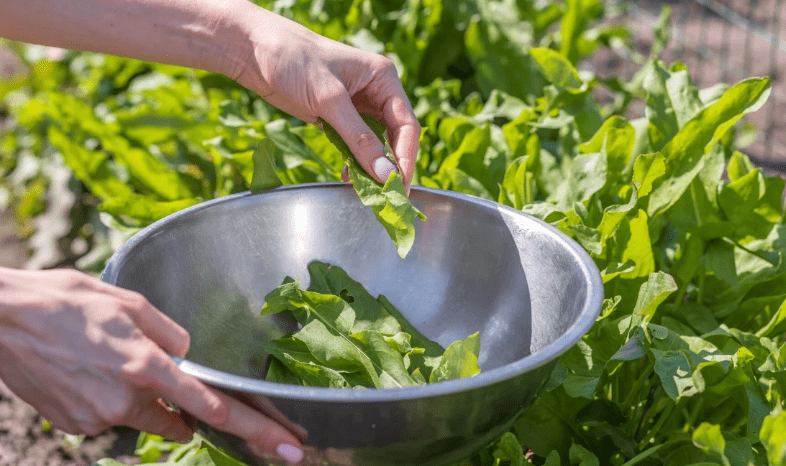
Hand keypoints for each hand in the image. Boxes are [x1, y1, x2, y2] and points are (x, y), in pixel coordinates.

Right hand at [0, 267, 304, 463]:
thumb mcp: (131, 303)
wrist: (1, 320)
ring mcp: (99, 419)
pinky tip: (88, 371)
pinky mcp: (76, 428)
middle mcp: (126, 399)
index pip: (216, 407)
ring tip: (108, 360)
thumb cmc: (66, 302)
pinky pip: (112, 419)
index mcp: (148, 365)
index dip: (258, 430)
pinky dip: (112, 401)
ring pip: (145, 417)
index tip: (289, 448)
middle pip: (179, 418)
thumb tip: (189, 355)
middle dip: (184, 408)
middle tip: (157, 376)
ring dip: (144, 399)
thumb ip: (171, 333)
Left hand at [232, 10, 419, 189]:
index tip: (399, 186)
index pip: (407, 125)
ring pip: (375, 144)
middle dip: (390, 167)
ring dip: (371, 168)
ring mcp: (357, 105)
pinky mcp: (338, 116)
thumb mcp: (330, 101)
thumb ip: (359, 139)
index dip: (407, 158)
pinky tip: (346, 175)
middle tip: (386, 196)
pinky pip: (355, 145)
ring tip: (363, 190)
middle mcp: (375, 91)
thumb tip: (385, 174)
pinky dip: (353, 162)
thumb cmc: (295, 61)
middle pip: (395, 137)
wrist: (255, 51)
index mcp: (383, 78)